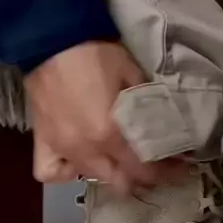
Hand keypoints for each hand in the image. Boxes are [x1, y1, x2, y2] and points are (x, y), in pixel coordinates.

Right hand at [24, 41, 162, 192]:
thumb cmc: (94, 53)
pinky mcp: (42, 141)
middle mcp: (86, 149)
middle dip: (141, 177)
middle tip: (152, 162)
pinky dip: (66, 172)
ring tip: (118, 158)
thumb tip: (159, 124)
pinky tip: (76, 161)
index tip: (180, 166)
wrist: (50, 39)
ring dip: (109, 172)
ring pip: (91, 178)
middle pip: (120, 183)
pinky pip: (51, 172)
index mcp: (111, 134)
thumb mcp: (132, 75)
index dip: (166, 172)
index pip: (144, 170)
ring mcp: (62, 148)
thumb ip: (145, 105)